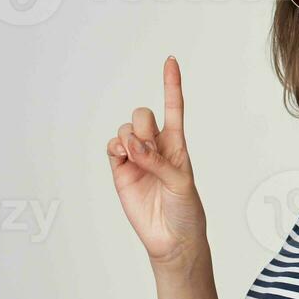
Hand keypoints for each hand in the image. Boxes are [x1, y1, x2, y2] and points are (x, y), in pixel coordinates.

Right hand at [106, 56, 206, 265]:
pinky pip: (112, 146)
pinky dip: (115, 146)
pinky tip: (123, 156)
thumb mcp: (182, 183)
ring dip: (129, 137)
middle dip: (142, 126)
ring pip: (125, 128)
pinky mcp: (120, 171)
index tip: (171, 60)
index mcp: (177, 146)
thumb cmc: (186, 211)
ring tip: (137, 158)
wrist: (171, 238)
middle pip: (141, 115)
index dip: (171, 84)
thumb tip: (133, 147)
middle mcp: (155, 148)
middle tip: (148, 150)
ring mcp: (136, 158)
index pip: (174, 108)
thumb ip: (159, 162)